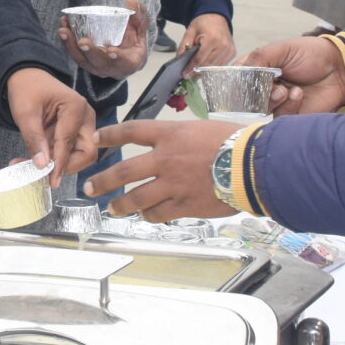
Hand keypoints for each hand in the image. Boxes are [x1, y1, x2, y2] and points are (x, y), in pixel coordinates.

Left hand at [5, 68, 97, 175]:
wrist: (26, 77)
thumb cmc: (27, 89)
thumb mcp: (25, 113)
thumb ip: (34, 139)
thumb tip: (42, 165)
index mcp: (76, 107)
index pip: (70, 142)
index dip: (60, 164)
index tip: (51, 181)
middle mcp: (85, 117)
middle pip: (86, 152)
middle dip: (65, 166)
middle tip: (42, 175)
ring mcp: (82, 125)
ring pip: (79, 155)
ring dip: (57, 164)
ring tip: (30, 166)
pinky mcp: (75, 132)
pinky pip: (69, 151)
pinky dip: (54, 159)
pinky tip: (34, 160)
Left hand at [57, 0, 147, 80]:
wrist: (124, 52)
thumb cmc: (134, 40)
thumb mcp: (140, 28)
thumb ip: (139, 16)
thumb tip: (132, 2)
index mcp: (130, 62)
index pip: (125, 63)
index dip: (119, 58)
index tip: (111, 51)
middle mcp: (112, 68)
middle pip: (99, 63)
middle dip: (90, 52)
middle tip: (82, 41)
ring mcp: (96, 67)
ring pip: (82, 60)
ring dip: (71, 46)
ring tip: (63, 31)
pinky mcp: (85, 62)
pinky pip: (75, 53)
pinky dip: (67, 41)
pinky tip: (63, 26)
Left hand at [87, 117, 240, 221]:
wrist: (255, 165)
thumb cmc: (237, 142)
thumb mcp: (204, 128)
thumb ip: (182, 138)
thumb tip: (174, 145)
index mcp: (171, 134)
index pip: (131, 131)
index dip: (111, 135)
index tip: (97, 140)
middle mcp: (166, 159)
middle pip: (124, 170)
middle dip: (103, 180)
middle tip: (89, 187)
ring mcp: (173, 184)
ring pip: (136, 197)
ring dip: (120, 204)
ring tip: (111, 208)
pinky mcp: (185, 205)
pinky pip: (158, 213)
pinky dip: (149, 215)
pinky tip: (145, 216)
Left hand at [182, 13, 235, 72]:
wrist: (216, 17)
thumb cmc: (203, 24)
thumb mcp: (190, 32)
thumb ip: (184, 46)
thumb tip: (179, 61)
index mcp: (212, 39)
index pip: (200, 59)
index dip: (191, 68)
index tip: (184, 74)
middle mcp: (223, 46)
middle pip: (208, 65)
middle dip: (197, 72)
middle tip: (188, 76)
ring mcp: (229, 50)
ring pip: (215, 68)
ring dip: (205, 72)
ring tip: (195, 73)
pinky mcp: (232, 53)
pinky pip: (221, 65)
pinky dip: (212, 68)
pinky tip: (204, 68)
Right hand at [242, 35, 344, 114]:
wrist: (340, 69)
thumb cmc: (312, 55)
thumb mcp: (283, 49)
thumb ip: (259, 57)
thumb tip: (241, 72)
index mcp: (259, 68)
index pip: (237, 77)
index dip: (237, 81)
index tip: (245, 79)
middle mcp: (264, 87)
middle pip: (246, 97)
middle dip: (256, 93)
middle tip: (271, 85)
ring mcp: (276, 102)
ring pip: (261, 109)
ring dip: (272, 100)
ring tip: (286, 90)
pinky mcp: (290, 115)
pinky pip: (279, 118)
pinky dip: (288, 107)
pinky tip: (298, 94)